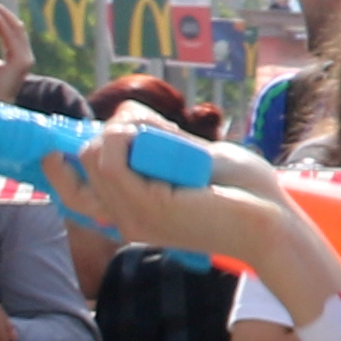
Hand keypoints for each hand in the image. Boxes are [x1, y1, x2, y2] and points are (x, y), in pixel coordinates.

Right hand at [52, 119, 340, 305]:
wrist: (276, 222)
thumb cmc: (244, 192)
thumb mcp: (190, 159)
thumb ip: (156, 143)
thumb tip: (124, 119)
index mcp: (132, 214)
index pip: (70, 192)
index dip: (64, 161)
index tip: (90, 134)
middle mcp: (124, 220)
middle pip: (76, 165)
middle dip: (109, 132)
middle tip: (157, 133)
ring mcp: (132, 217)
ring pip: (92, 154)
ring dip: (125, 127)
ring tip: (170, 137)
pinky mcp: (145, 207)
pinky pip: (108, 158)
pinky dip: (125, 134)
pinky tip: (157, 135)